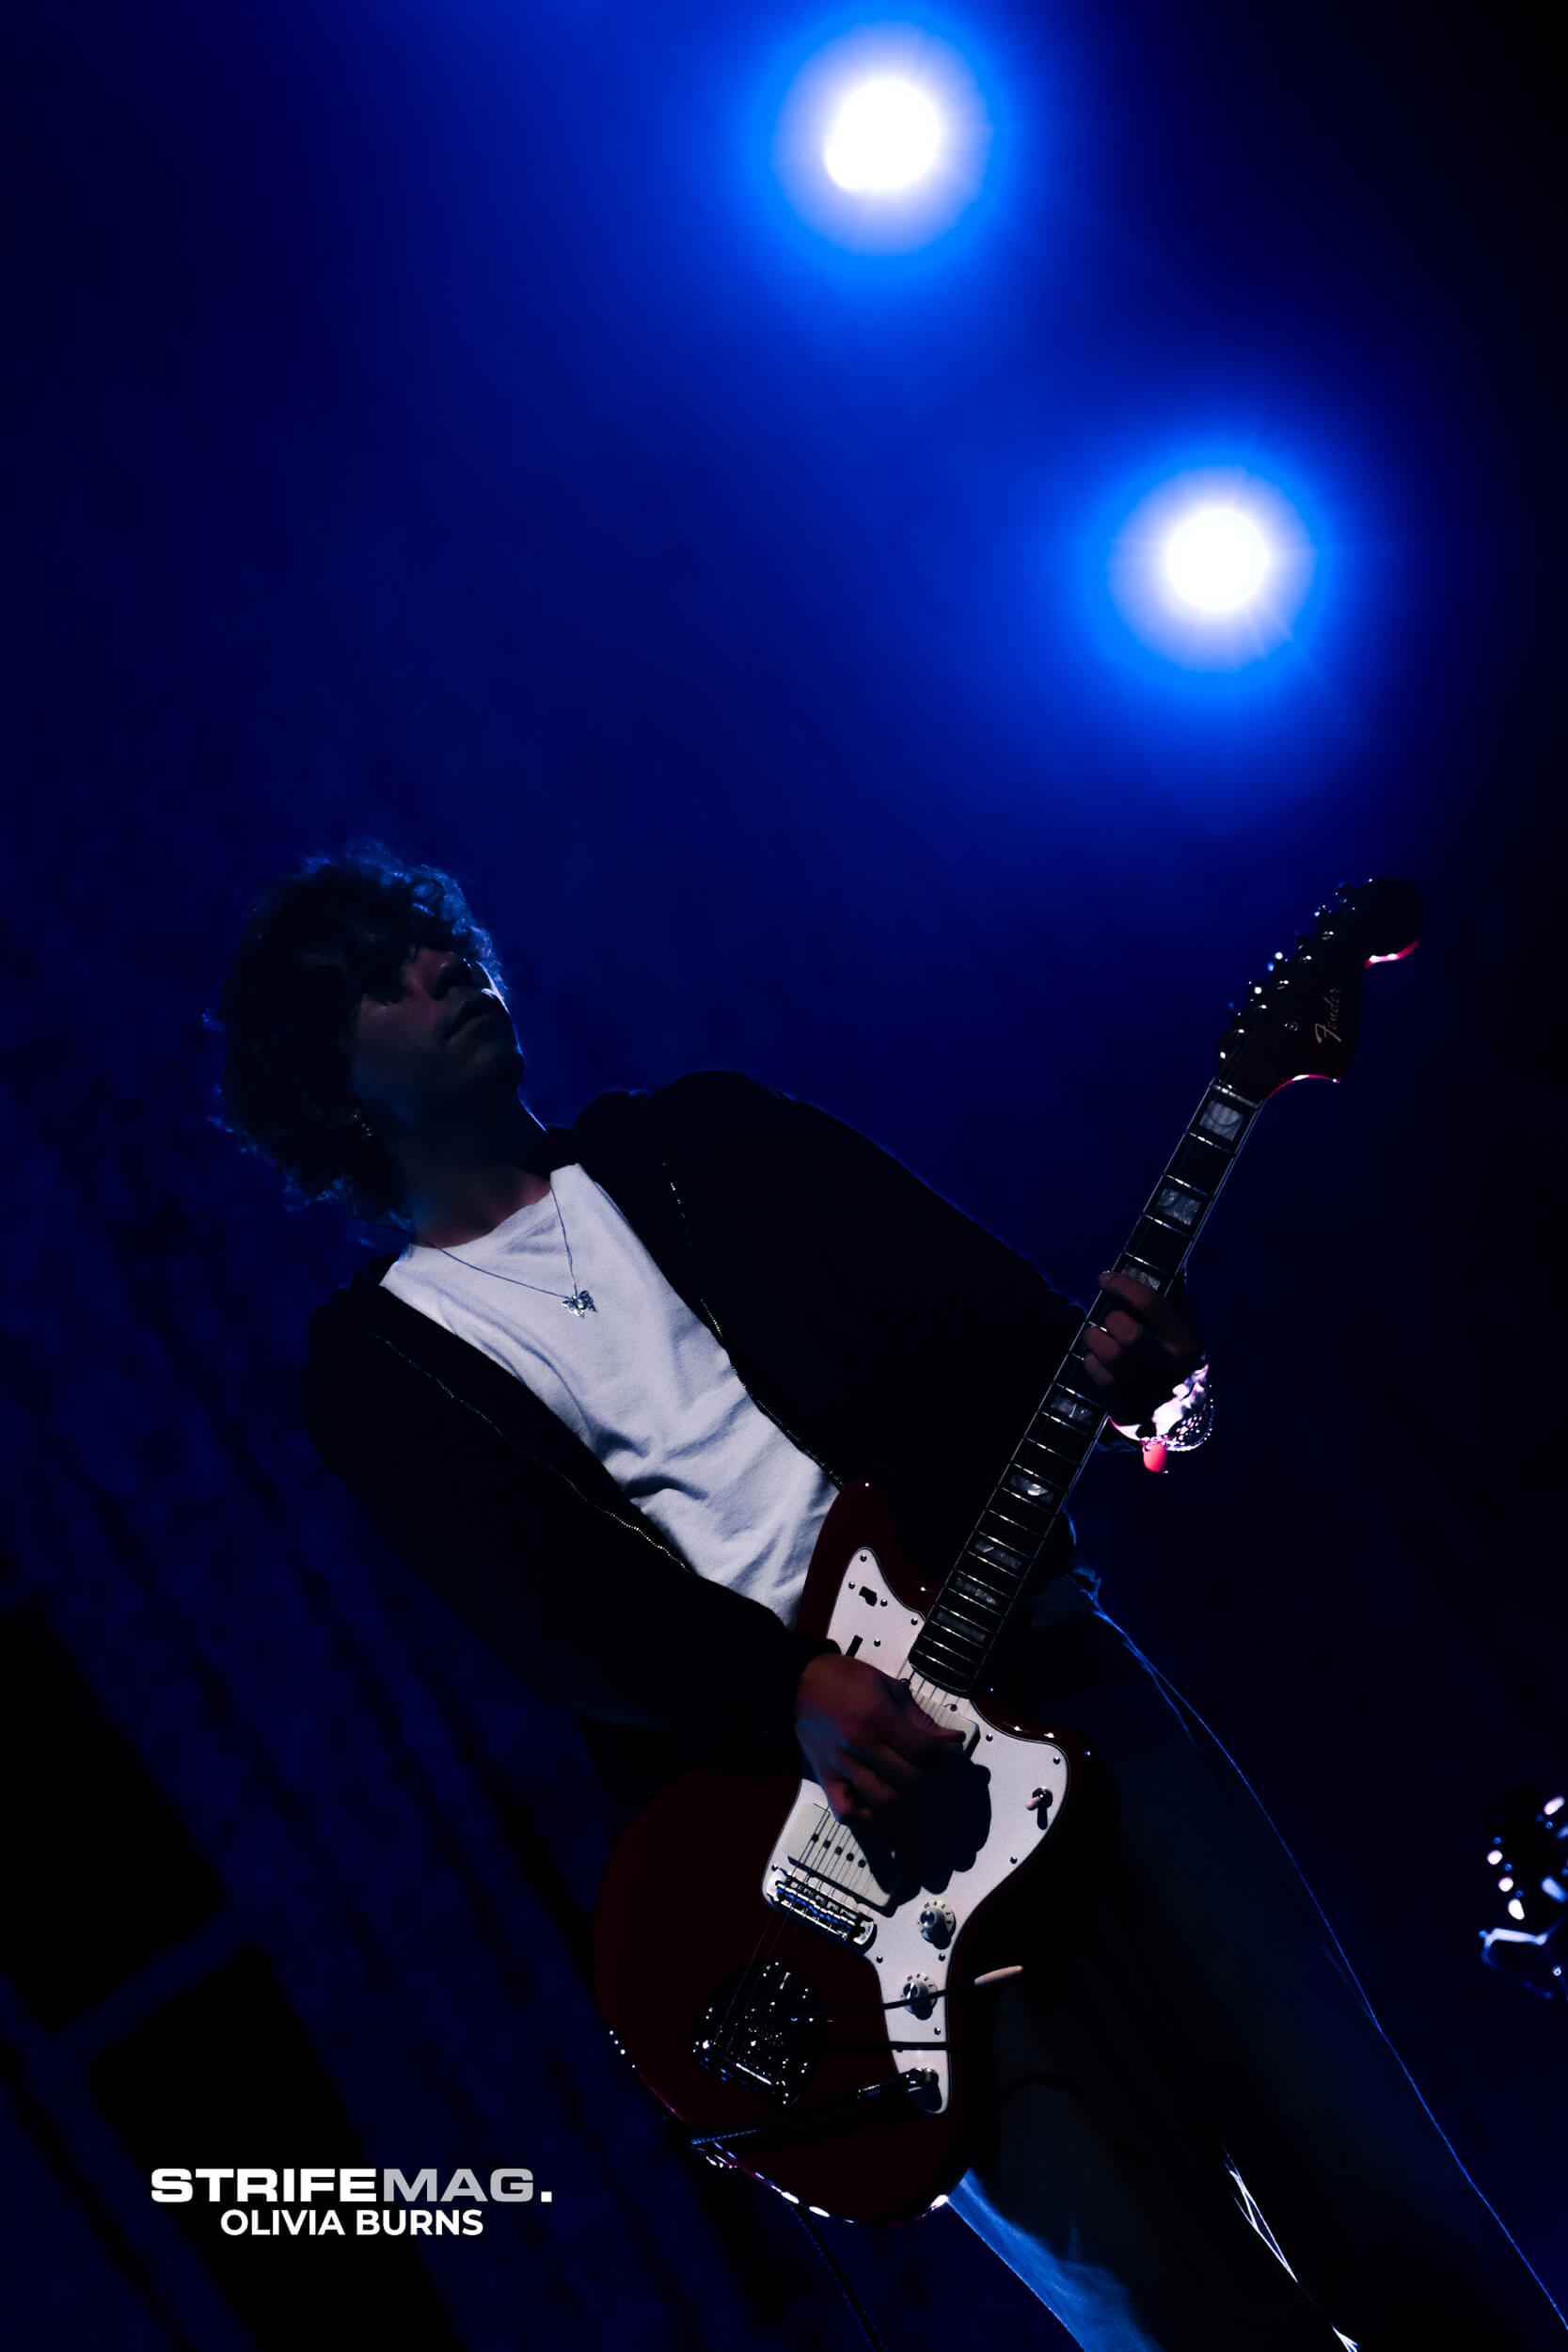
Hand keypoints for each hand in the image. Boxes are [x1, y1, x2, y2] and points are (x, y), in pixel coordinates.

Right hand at [793, 1652, 964, 1824]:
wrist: (798, 1683)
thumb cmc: (843, 1679)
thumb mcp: (887, 1686)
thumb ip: (919, 1718)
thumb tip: (949, 1740)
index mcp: (876, 1717)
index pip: (923, 1751)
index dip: (946, 1756)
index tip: (952, 1752)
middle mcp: (860, 1745)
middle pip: (910, 1781)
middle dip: (930, 1779)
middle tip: (933, 1770)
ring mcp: (842, 1766)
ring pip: (885, 1803)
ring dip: (907, 1803)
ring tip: (912, 1790)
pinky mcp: (827, 1779)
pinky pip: (848, 1813)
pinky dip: (869, 1820)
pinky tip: (882, 1812)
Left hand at [1080, 1270, 1202, 1427]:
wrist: (1178, 1420)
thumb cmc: (1175, 1362)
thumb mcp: (1184, 1333)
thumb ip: (1175, 1301)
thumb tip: (1172, 1263)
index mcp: (1186, 1342)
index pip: (1150, 1303)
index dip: (1122, 1285)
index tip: (1104, 1278)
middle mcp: (1169, 1367)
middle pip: (1127, 1332)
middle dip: (1111, 1320)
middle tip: (1111, 1321)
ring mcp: (1147, 1390)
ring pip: (1108, 1353)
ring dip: (1096, 1338)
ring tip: (1101, 1338)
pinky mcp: (1126, 1407)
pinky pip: (1096, 1372)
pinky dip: (1092, 1360)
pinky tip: (1101, 1361)